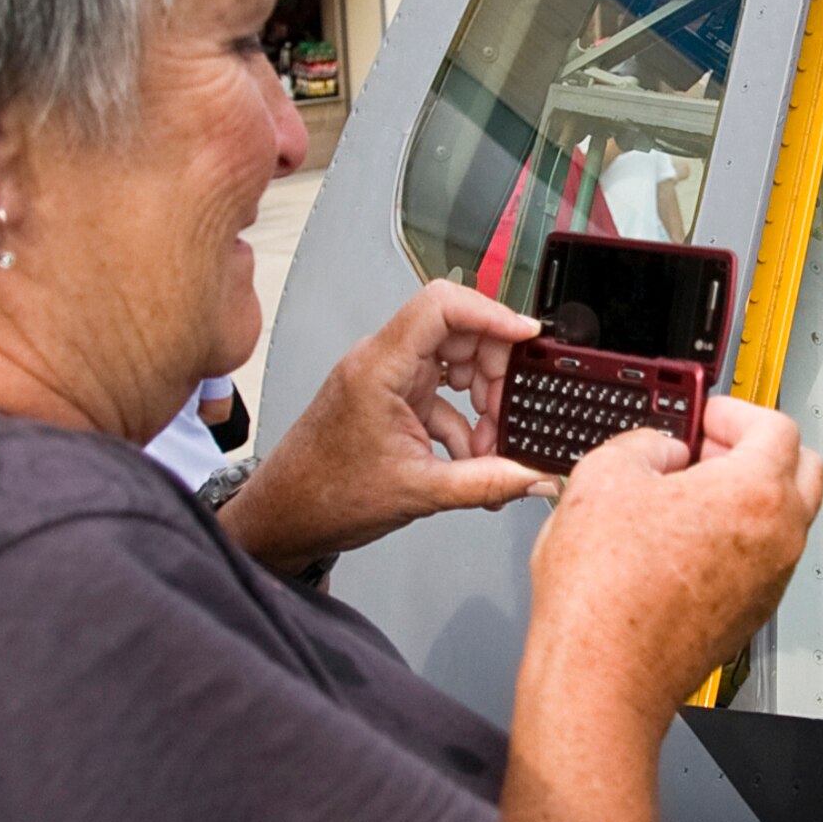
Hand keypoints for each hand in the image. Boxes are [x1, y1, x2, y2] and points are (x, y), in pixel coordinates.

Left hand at [220, 281, 549, 573]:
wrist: (287, 516)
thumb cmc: (325, 495)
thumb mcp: (420, 491)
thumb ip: (487, 482)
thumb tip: (535, 476)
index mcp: (379, 367)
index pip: (440, 305)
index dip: (490, 312)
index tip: (526, 334)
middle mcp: (382, 362)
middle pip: (457, 333)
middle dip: (494, 370)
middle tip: (511, 410)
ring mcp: (387, 379)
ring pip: (454, 365)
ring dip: (482, 401)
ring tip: (492, 445)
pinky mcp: (391, 399)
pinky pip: (442, 395)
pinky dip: (464, 424)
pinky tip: (472, 459)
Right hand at [523, 396, 822, 734]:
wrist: (603, 675)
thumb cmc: (606, 596)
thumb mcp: (603, 477)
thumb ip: (643, 444)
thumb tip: (657, 449)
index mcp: (756, 493)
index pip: (776, 426)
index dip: (735, 411)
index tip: (704, 415)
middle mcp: (779, 538)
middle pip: (801, 470)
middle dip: (755, 450)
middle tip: (706, 448)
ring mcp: (770, 581)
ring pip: (784, 519)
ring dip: (747, 496)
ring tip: (686, 496)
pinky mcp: (751, 614)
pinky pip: (761, 560)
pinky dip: (736, 540)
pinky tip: (679, 543)